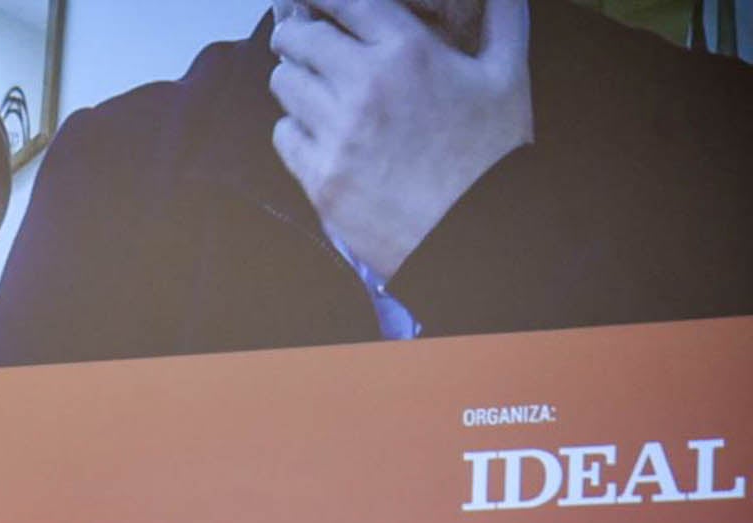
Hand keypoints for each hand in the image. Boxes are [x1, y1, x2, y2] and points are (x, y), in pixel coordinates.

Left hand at [269, 0, 531, 276]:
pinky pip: (282, 134)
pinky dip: (293, 129)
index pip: (343, 2)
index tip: (312, 2)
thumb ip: (504, 19)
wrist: (475, 231)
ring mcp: (337, 133)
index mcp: (407, 52)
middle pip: (299, 40)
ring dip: (294, 81)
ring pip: (284, 84)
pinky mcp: (320, 177)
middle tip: (301, 42)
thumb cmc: (494, 153)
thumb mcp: (508, 77)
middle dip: (297, 36)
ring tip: (311, 88)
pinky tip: (315, 132)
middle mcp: (363, 85)